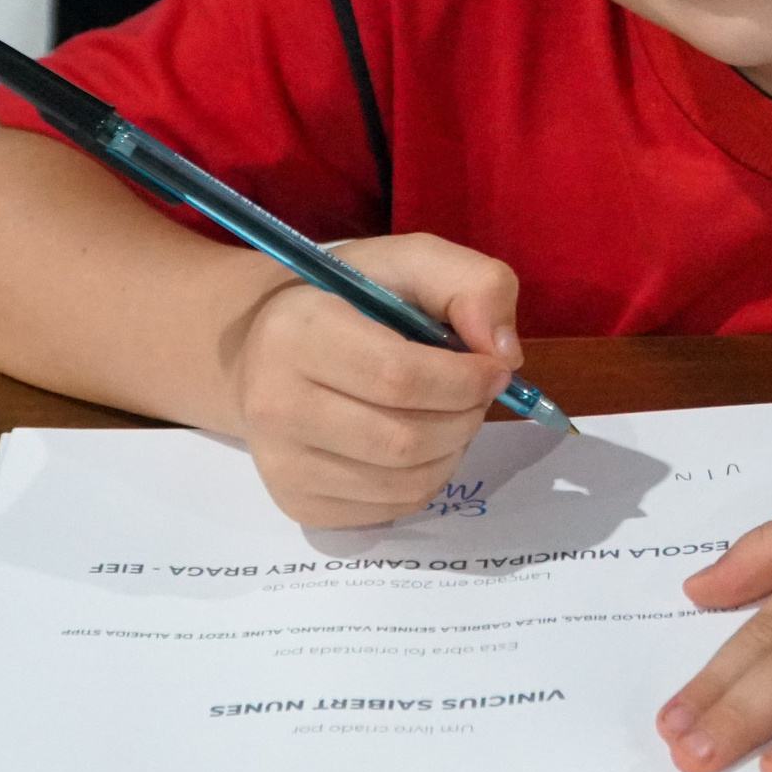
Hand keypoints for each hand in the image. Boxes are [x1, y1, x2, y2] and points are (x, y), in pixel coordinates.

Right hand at [223, 233, 519, 528]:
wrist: (266, 349)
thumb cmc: (347, 299)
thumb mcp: (411, 261)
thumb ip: (472, 284)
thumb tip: (505, 354)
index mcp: (295, 333)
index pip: (400, 378)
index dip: (466, 379)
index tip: (495, 368)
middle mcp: (274, 406)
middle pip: (406, 441)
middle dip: (466, 418)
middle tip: (476, 394)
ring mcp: (281, 465)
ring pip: (405, 484)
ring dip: (453, 451)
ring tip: (450, 415)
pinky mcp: (298, 505)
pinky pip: (391, 509)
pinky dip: (427, 480)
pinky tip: (420, 443)